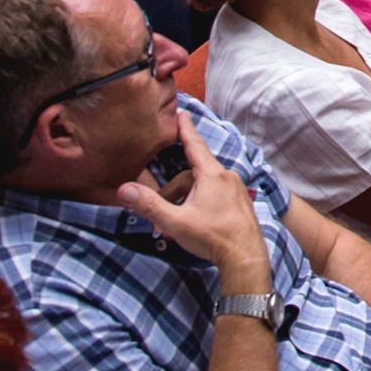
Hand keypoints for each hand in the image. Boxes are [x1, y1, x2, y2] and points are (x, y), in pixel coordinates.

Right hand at [117, 112, 271, 271]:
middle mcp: (226, 178)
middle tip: (159, 219)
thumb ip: (149, 205)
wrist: (245, 258)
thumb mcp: (175, 221)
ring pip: (200, 190)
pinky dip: (197, 208)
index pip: (194, 145)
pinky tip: (191, 228)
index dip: (185, 129)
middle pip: (189, 176)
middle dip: (171, 194)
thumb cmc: (213, 237)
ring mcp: (235, 191)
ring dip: (183, 204)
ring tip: (173, 228)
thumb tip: (124, 190)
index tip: (182, 112)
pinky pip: (213, 198)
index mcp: (212, 175)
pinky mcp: (239, 204)